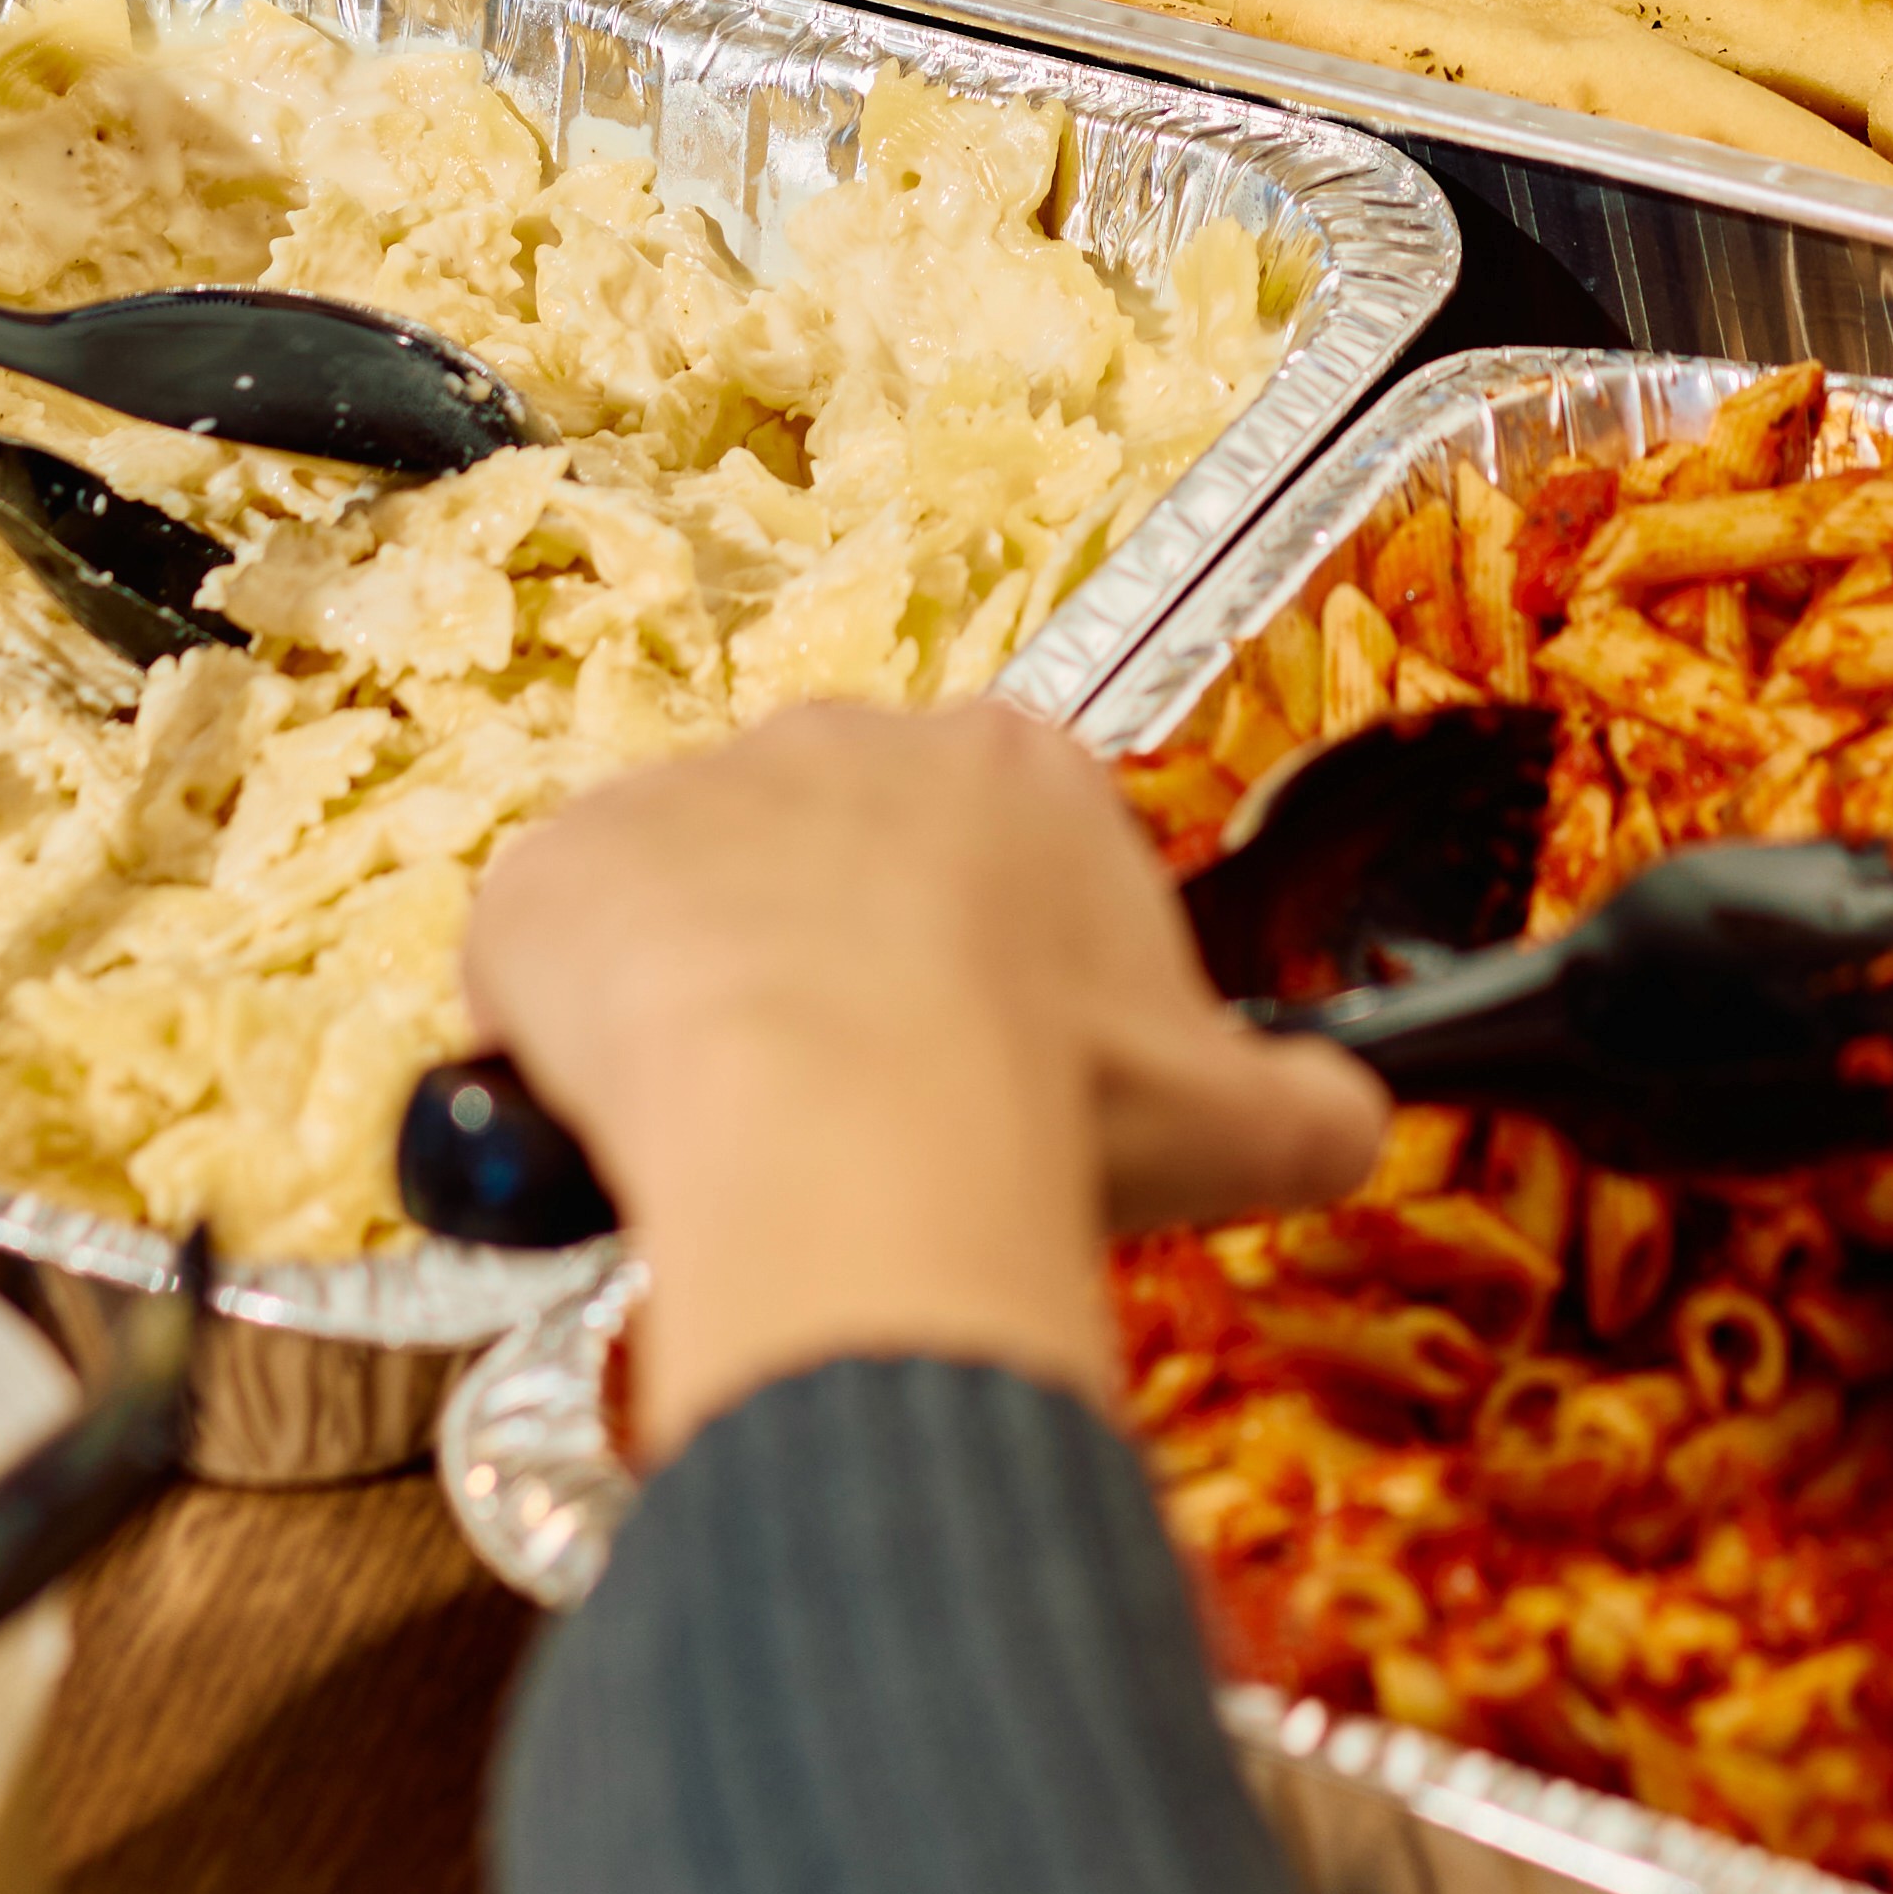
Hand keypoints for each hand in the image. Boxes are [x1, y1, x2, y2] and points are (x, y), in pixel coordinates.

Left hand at [459, 704, 1385, 1461]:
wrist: (855, 1132)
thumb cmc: (1042, 1109)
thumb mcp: (1241, 1122)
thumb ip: (1309, 1106)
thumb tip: (1344, 1121)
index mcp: (1019, 773)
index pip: (990, 856)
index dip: (981, 973)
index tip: (975, 1064)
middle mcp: (847, 744)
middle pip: (828, 867)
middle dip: (838, 982)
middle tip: (859, 1118)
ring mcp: (685, 794)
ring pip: (681, 915)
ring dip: (698, 1014)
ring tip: (738, 1149)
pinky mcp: (551, 870)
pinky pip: (549, 963)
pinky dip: (566, 1051)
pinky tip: (618, 1138)